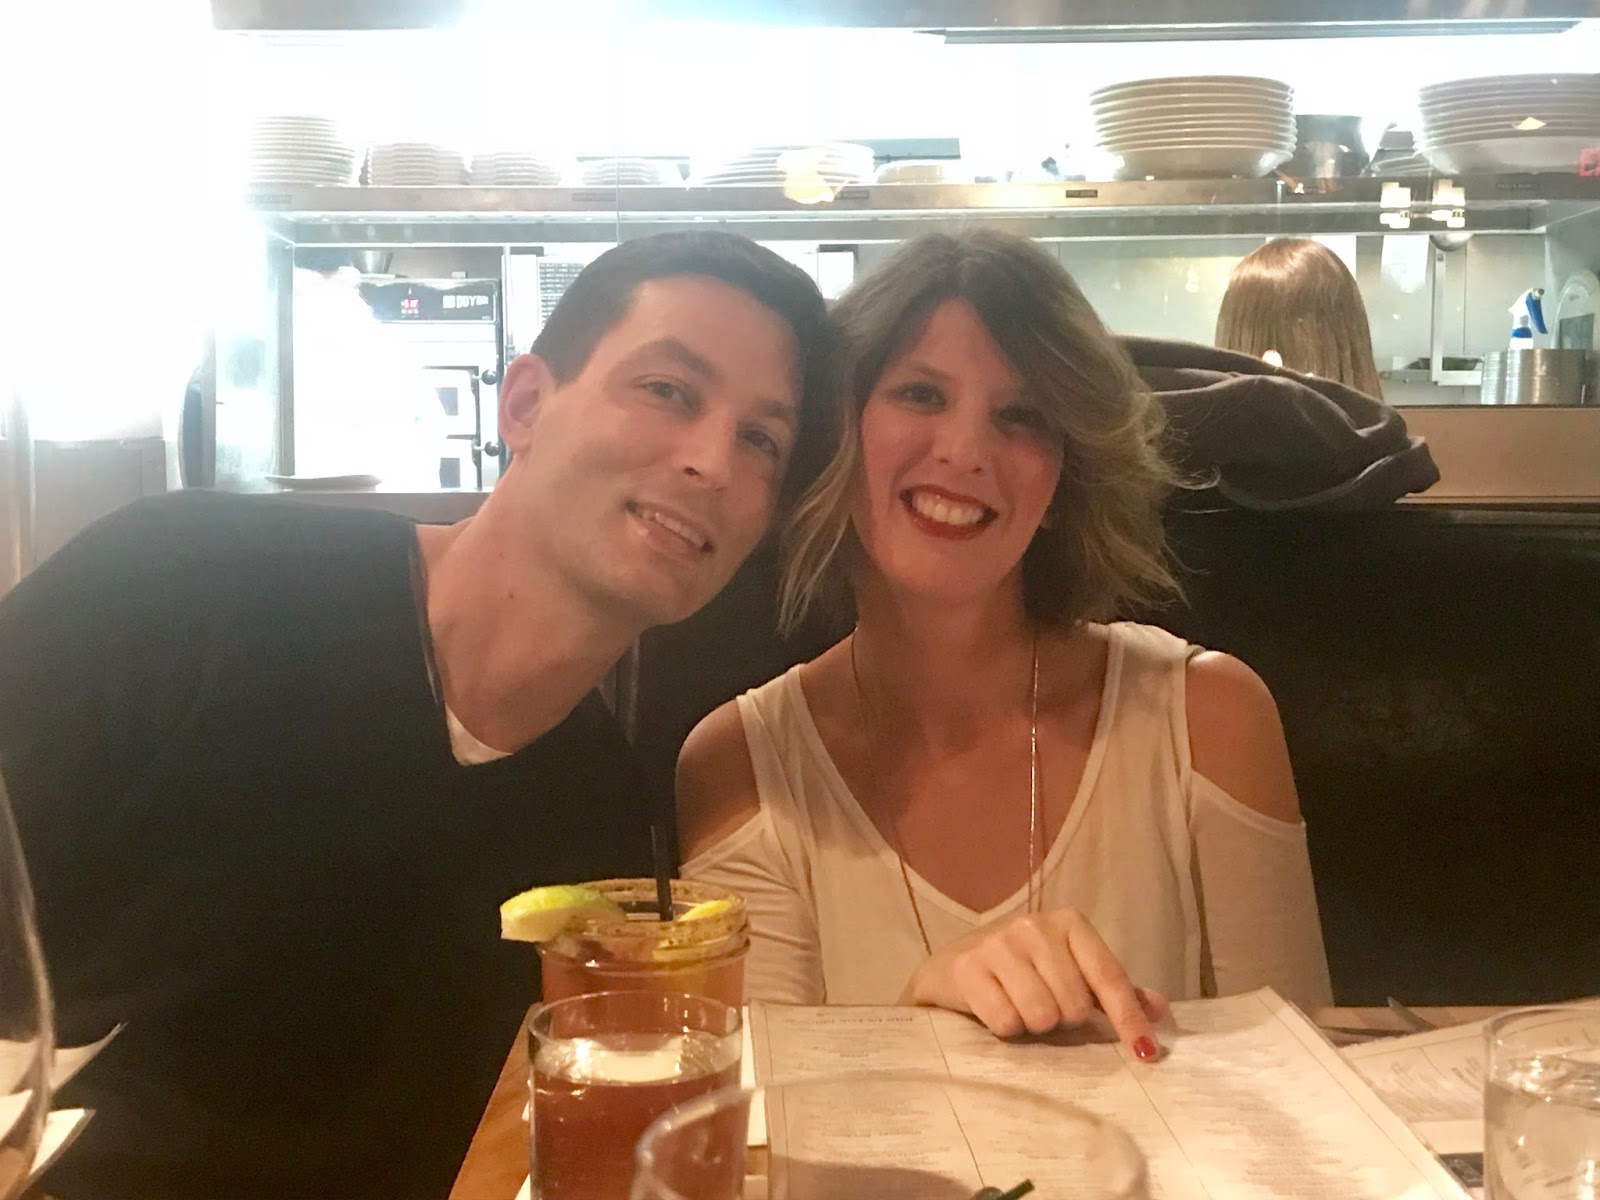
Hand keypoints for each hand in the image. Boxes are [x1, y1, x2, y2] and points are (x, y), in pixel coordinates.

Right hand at [898, 908, 1168, 1059]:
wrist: (948, 968)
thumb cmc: (1019, 972)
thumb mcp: (1068, 972)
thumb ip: (1111, 989)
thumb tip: (1159, 1008)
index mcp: (1068, 922)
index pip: (1109, 976)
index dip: (1128, 1018)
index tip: (1144, 1053)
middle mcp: (1034, 925)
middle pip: (1075, 1005)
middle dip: (1063, 1019)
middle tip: (1044, 1009)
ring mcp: (999, 943)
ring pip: (1042, 1015)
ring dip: (1033, 1026)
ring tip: (1020, 1009)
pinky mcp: (968, 967)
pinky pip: (1007, 1021)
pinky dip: (1005, 1028)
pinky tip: (994, 1011)